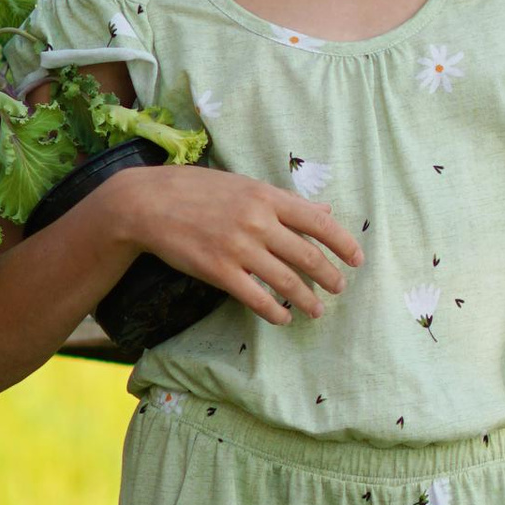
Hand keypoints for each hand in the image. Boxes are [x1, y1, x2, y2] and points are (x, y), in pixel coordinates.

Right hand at [115, 166, 360, 324]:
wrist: (147, 204)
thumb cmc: (196, 190)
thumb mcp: (244, 185)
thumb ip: (284, 200)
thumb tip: (325, 209)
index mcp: (266, 197)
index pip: (318, 222)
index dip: (343, 243)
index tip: (357, 259)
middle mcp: (258, 222)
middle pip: (307, 256)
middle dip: (329, 276)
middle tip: (339, 289)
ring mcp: (238, 248)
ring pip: (286, 281)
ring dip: (307, 300)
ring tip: (317, 310)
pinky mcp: (218, 271)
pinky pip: (256, 298)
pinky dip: (274, 312)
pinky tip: (283, 319)